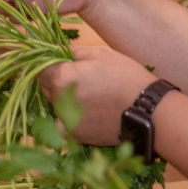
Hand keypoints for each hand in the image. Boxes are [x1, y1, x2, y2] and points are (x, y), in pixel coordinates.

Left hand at [38, 46, 154, 144]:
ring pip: (54, 106)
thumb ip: (73, 53)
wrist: (147, 111)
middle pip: (46, 88)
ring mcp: (65, 121)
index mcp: (62, 77)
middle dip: (56, 82)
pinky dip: (69, 118)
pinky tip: (85, 113)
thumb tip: (57, 52)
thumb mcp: (100, 54)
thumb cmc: (125, 76)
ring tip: (86, 96)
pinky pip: (63, 124)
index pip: (40, 69)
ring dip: (62, 100)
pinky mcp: (75, 136)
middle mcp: (58, 101)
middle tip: (78, 79)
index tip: (58, 64)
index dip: (47, 65)